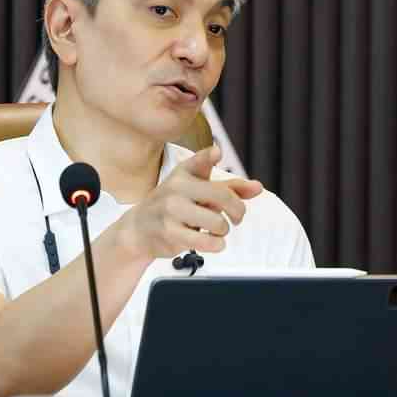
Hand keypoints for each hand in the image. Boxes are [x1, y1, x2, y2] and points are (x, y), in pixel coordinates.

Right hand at [115, 145, 262, 261]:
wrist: (139, 228)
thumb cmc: (174, 206)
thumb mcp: (198, 190)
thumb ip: (230, 188)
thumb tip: (257, 187)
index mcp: (185, 172)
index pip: (200, 161)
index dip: (210, 155)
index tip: (217, 152)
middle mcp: (177, 187)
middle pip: (222, 197)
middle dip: (238, 211)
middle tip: (236, 218)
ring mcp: (171, 209)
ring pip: (217, 222)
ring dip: (223, 230)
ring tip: (216, 230)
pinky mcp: (169, 232)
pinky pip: (205, 241)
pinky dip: (216, 244)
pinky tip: (213, 242)